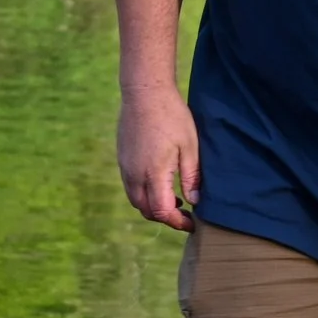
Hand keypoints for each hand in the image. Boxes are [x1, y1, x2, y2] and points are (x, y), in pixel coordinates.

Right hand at [118, 86, 199, 231]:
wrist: (144, 94)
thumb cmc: (171, 117)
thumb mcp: (190, 146)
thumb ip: (191, 176)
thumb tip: (195, 201)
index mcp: (153, 174)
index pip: (162, 211)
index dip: (177, 222)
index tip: (192, 223)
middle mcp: (134, 175)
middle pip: (145, 210)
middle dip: (165, 217)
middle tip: (185, 215)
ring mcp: (125, 168)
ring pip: (136, 200)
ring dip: (153, 206)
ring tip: (175, 200)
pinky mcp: (122, 160)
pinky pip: (131, 186)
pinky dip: (145, 193)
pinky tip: (160, 183)